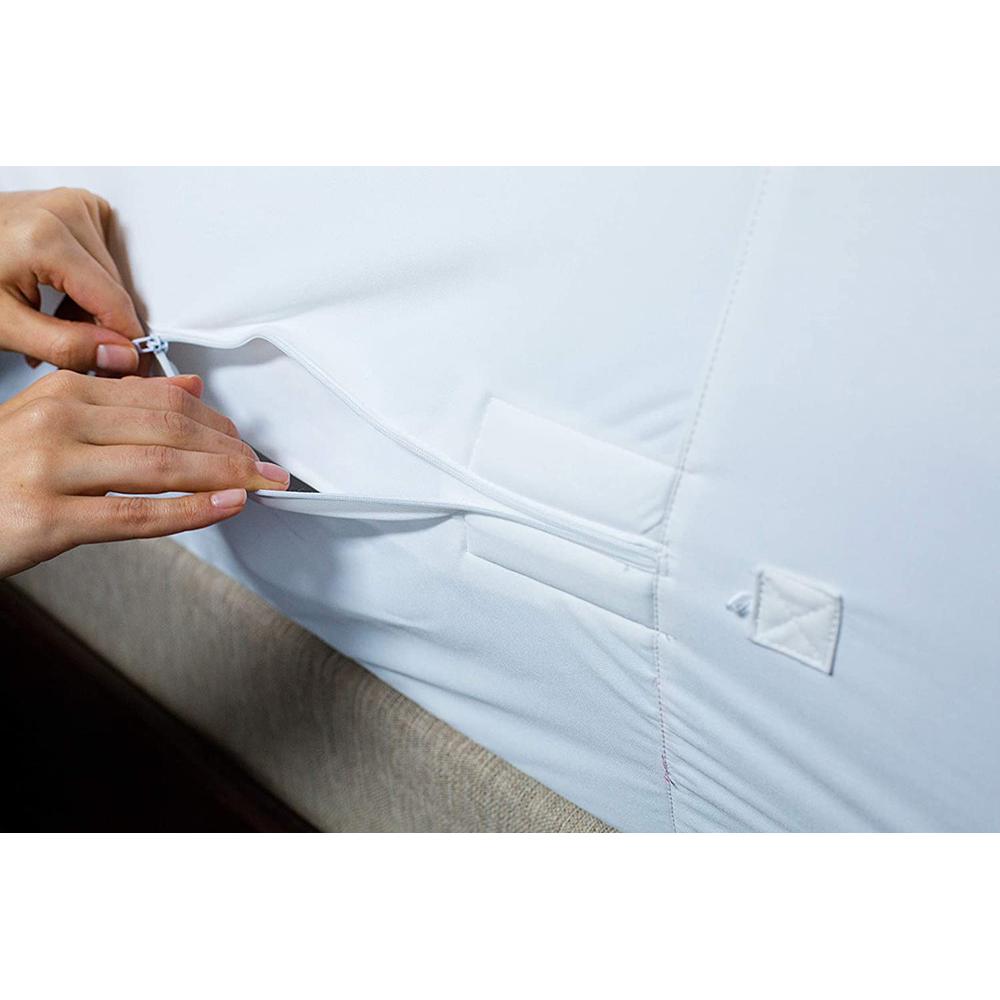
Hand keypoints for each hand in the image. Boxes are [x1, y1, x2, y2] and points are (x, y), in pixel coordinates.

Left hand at [0, 187, 142, 373]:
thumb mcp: (3, 324)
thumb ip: (66, 345)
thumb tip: (120, 356)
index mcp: (48, 236)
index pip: (114, 302)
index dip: (126, 344)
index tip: (128, 369)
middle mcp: (67, 210)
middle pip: (115, 291)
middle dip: (101, 328)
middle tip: (71, 351)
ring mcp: (74, 203)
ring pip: (114, 278)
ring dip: (94, 310)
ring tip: (54, 322)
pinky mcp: (78, 206)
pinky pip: (105, 259)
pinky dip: (88, 286)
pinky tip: (59, 297)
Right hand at [0, 370, 289, 576]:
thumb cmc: (0, 471)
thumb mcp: (55, 423)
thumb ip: (123, 404)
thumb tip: (191, 385)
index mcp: (63, 393)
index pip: (160, 399)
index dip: (215, 420)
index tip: (246, 440)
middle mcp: (55, 421)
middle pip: (168, 430)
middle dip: (230, 449)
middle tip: (269, 468)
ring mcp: (48, 468)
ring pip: (159, 467)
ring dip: (222, 477)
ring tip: (259, 485)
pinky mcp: (46, 517)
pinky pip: (133, 514)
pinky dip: (189, 511)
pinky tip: (225, 507)